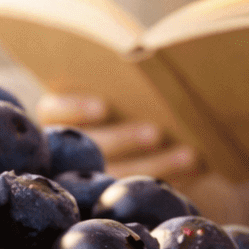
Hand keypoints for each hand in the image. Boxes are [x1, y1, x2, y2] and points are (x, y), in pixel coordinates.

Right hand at [36, 93, 204, 183]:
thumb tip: (150, 59)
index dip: (74, 107)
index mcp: (61, 111)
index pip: (52, 109)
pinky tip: (196, 170)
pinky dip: (169, 179)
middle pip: (90, 147)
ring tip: (189, 154)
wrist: (166, 125)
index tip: (103, 106)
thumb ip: (129, 77)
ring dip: (154, 165)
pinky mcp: (125, 185)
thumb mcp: (132, 82)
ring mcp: (95, 172)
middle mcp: (70, 145)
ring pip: (116, 173)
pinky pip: (141, 189)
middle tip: (156, 132)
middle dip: (124, 139)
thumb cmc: (144, 89)